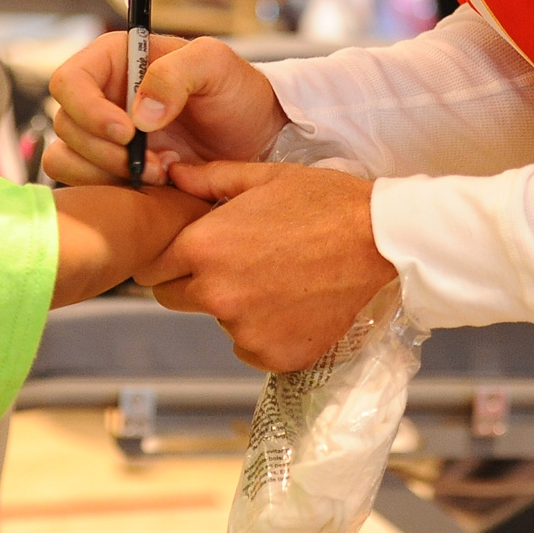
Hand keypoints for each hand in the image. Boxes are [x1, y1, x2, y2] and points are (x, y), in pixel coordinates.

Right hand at [43, 32, 286, 186]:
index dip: (88, 109)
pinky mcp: (109, 167)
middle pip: (67, 124)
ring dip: (110, 172)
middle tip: (155, 161)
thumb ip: (176, 74)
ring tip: (160, 172)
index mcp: (116, 59)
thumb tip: (138, 113)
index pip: (69, 80)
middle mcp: (101, 95)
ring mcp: (102, 134)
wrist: (255, 139)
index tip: (127, 132)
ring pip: (67, 157)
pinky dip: (113, 189)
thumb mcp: (216, 65)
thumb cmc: (236, 92)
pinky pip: (84, 182)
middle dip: (107, 150)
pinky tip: (156, 182)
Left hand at [136, 161, 398, 371]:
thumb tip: (172, 176)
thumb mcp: (264, 178)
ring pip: (217, 321)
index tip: (185, 251)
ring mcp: (245, 331)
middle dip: (191, 281)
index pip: (151, 266)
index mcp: (204, 248)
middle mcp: (216, 295)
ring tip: (275, 277)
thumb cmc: (325, 203)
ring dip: (234, 305)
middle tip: (234, 261)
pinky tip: (292, 303)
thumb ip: (209, 179)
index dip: (165, 256)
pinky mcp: (274, 356)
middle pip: (173, 298)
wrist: (382, 243)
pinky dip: (264, 330)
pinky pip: (250, 346)